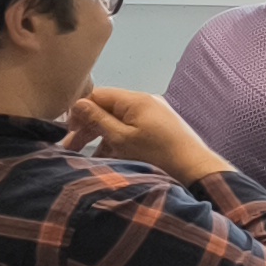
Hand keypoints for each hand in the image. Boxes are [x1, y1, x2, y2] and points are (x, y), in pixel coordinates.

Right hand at [67, 86, 229, 186]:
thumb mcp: (121, 139)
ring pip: (118, 122)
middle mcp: (145, 102)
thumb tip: (78, 104)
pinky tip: (107, 159)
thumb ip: (98, 120)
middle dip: (88, 127)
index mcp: (135, 100)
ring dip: (101, 137)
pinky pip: (132, 130)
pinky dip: (118, 142)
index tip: (68, 132)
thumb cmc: (157, 154)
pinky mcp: (160, 129)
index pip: (98, 95)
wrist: (197, 170)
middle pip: (107, 109)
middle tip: (70, 148)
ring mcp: (154, 115)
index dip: (80, 111)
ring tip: (86, 157)